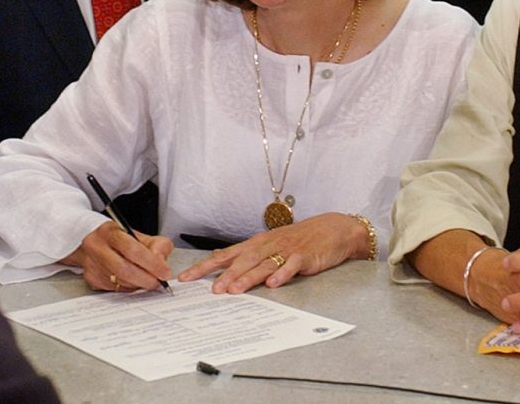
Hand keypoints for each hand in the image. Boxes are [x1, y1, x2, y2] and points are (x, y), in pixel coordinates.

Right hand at [61, 220, 172, 291]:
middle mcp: (97, 247)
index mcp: (111, 232)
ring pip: (120, 282)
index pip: (133, 250)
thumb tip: (161, 263)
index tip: (165, 272)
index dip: (152, 263)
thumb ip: (157, 245)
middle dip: (146, 278)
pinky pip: (114, 289)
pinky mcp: (91, 279)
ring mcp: (92, 265)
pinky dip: (129, 288)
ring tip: (148, 280)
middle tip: (158, 282)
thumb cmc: (120, 239)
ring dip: (138, 284)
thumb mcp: (141, 236)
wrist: (94, 243)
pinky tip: (134, 282)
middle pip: (124, 269)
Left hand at [177, 212, 367, 292]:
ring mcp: (287, 249)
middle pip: (243, 260)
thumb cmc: (300, 238)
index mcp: (258, 243)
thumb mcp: (271, 244)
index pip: (226, 255)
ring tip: (234, 290)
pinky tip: (273, 284)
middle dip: (226, 275)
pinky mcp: (304, 256)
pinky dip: (282, 274)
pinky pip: (291, 265)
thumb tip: (221, 264)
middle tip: (211, 290)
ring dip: (248, 277)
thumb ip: (248, 256)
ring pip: (264, 263)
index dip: (205, 266)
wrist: (333, 229)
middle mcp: (268, 245)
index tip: (185, 278)